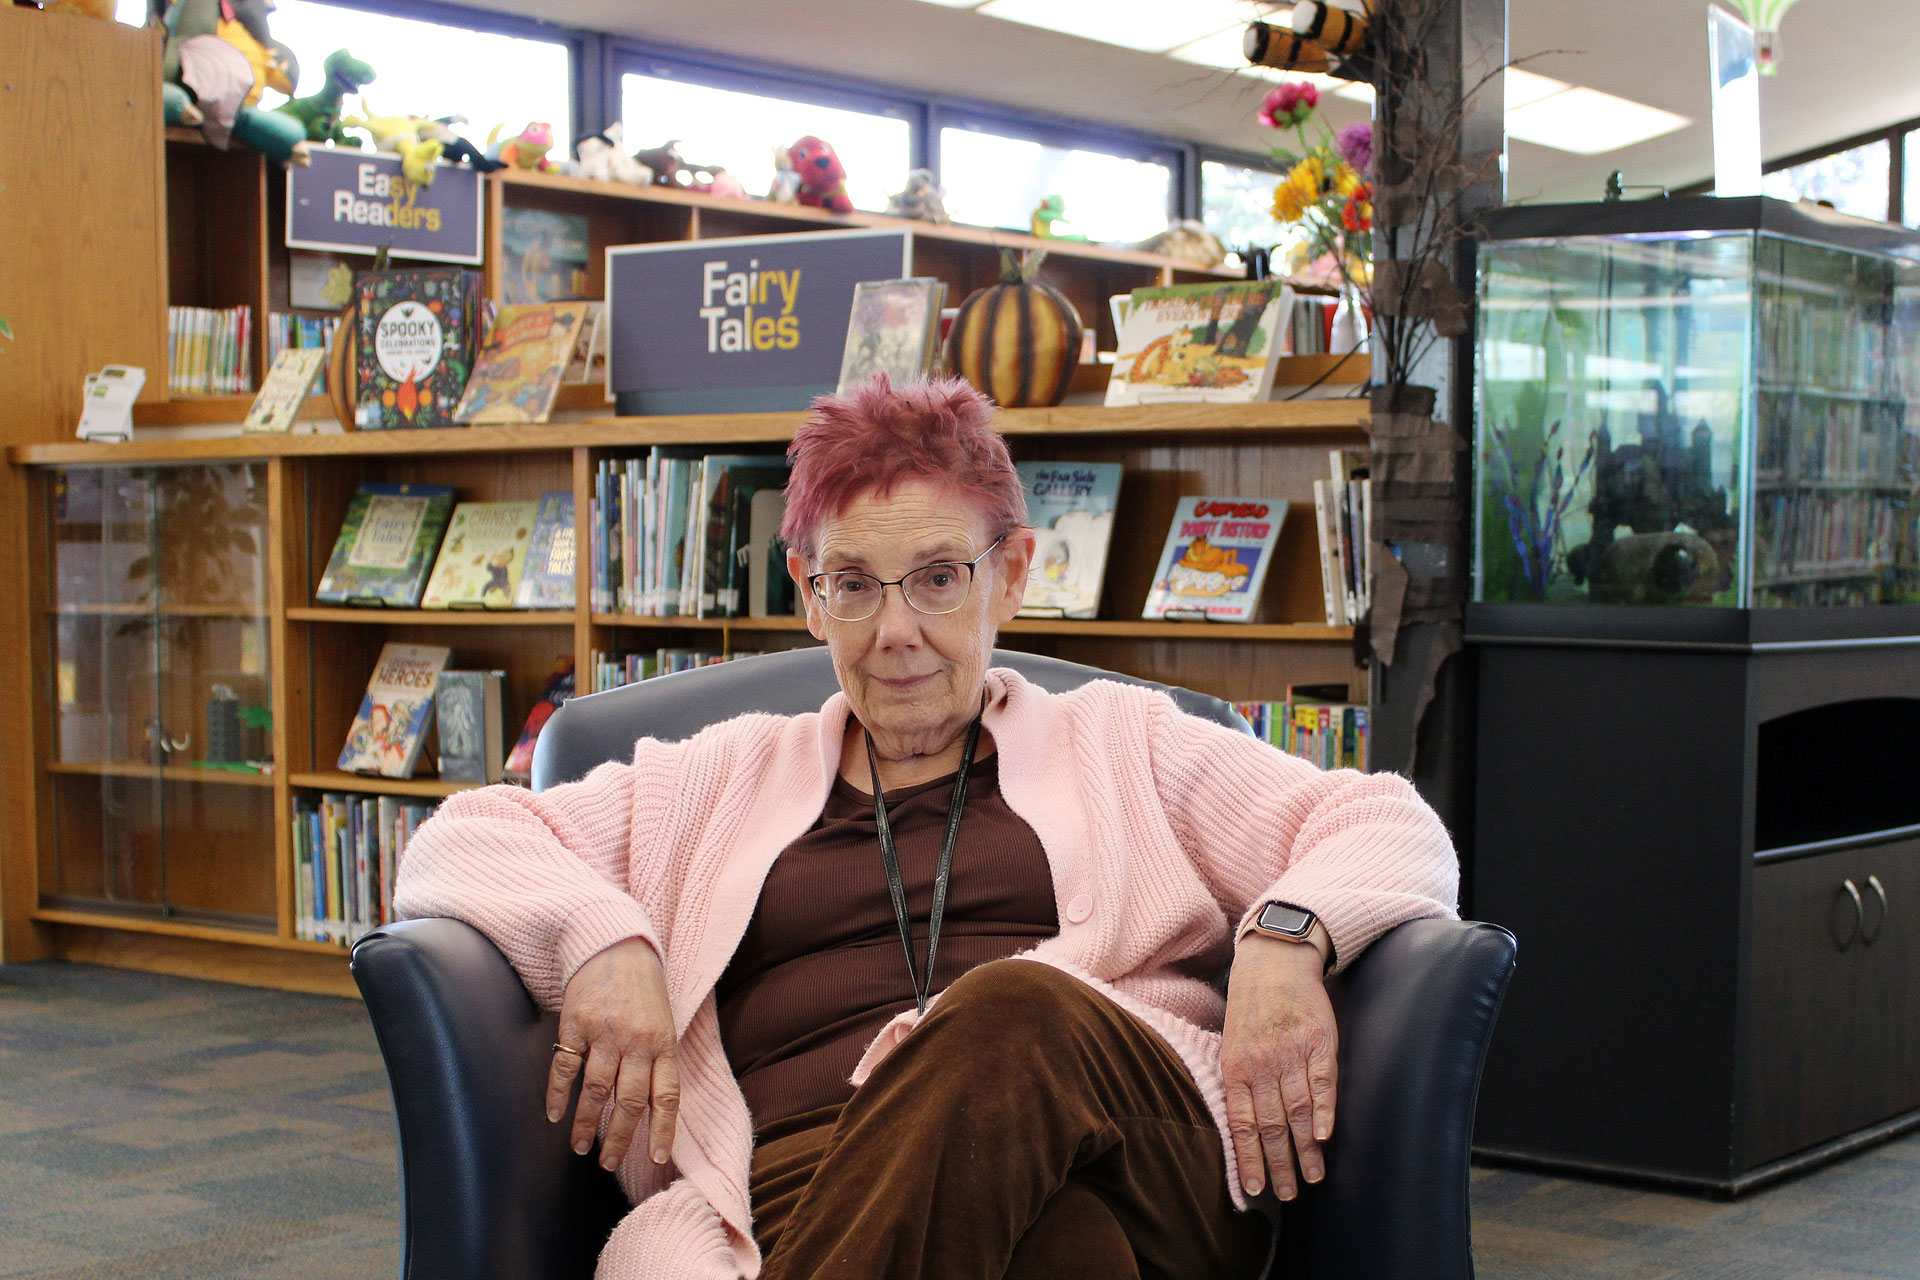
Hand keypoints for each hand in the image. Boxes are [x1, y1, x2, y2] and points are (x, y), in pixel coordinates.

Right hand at [548, 938, 679, 1171]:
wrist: (615, 943)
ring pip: (597, 1090)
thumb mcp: (663, 1022)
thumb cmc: (643, 989)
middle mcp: (637, 1041)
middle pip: (629, 1101)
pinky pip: (566, 1066)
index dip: (662, 1130)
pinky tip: (555, 1115)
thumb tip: (652, 1109)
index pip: (667, 1096)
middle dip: (618, 1139)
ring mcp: (605, 1032)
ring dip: (586, 1124)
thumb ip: (658, 1060)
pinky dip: (559, 1094)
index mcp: (664, 1043)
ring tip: (580, 1147)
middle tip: (608, 1164)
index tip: (657, 1159)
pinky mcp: (576, 1022)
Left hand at [1220, 932, 1337, 1200]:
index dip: (1249, 1158)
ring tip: (1313, 1177)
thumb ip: (1239, 1082)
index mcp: (1236, 1067)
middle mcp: (1262, 1064)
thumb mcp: (1232, 1042)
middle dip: (1280, 1163)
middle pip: (1272, 1124)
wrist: (1275, 962)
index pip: (1242, 1123)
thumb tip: (1242, 1126)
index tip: (1256, 1188)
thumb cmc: (1250, 1007)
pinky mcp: (1318, 1041)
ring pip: (1298, 1110)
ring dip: (1306, 1149)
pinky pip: (1322, 1082)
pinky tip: (1324, 1136)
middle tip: (1289, 1193)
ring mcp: (1291, 1053)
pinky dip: (1324, 1111)